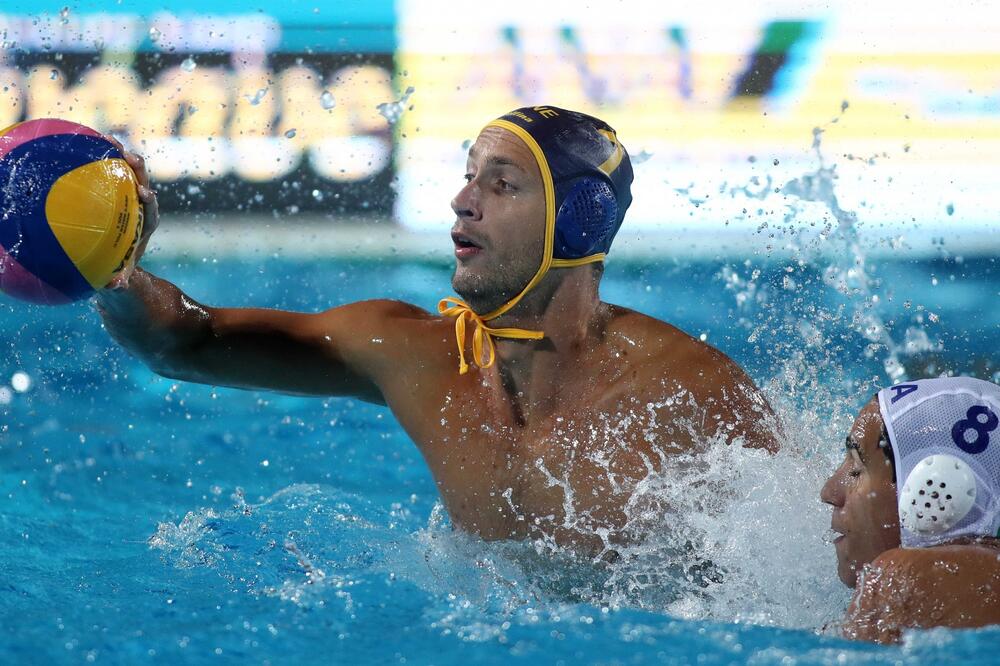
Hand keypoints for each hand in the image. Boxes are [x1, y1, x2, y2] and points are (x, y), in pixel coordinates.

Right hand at [104, 137, 158, 288]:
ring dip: (119, 157)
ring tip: (107, 139)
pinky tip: (82, 144)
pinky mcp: (115, 192)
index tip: (144, 192)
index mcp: (145, 226)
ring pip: (127, 175)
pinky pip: (107, 174)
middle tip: (129, 156)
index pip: (151, 211)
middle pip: (143, 185)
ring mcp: (127, 198)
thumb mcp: (122, 278)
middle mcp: (139, 209)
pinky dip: (98, 160)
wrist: (120, 262)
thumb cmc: (121, 270)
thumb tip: (115, 287)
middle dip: (139, 171)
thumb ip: (121, 282)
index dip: (149, 201)